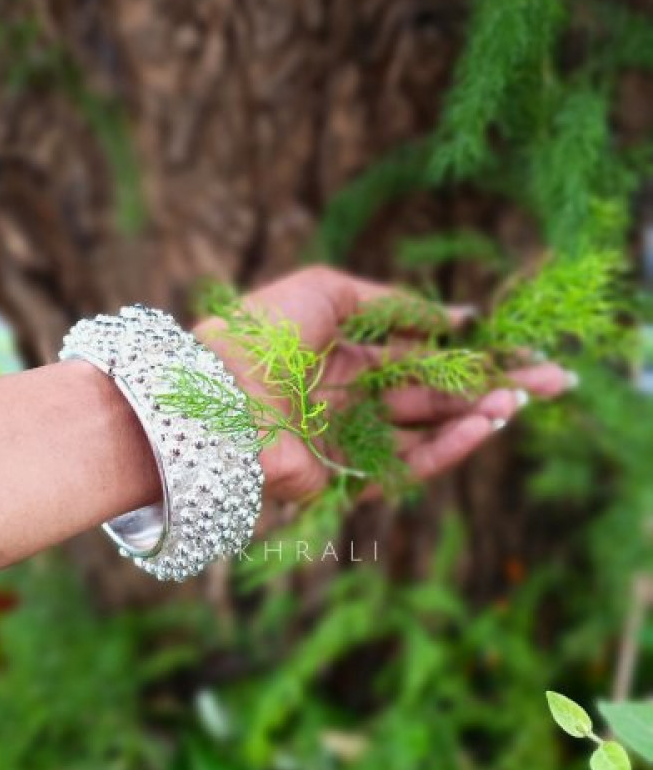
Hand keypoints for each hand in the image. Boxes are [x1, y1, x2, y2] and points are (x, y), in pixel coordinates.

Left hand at [197, 266, 572, 501]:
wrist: (217, 392)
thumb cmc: (264, 331)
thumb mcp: (330, 292)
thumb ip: (395, 304)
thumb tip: (457, 316)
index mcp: (341, 351)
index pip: (417, 352)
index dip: (466, 349)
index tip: (515, 345)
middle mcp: (349, 396)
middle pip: (433, 392)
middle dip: (490, 384)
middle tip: (551, 379)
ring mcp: (349, 438)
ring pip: (428, 429)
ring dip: (478, 415)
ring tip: (523, 399)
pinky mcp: (345, 477)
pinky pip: (407, 464)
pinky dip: (449, 446)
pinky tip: (486, 424)